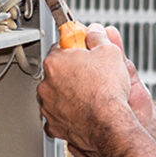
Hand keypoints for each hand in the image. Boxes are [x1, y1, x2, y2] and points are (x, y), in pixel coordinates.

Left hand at [61, 26, 152, 156]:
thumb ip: (98, 37)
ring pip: (56, 94)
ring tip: (89, 95)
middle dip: (71, 72)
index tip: (83, 53)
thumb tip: (95, 31)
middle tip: (90, 75)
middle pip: (57, 72)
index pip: (59, 47)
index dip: (75, 49)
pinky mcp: (54, 124)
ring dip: (69, 93)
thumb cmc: (108, 91)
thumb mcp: (110, 51)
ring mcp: (48, 106)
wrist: (109, 125)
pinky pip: (58, 115)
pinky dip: (68, 114)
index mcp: (55, 62)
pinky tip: (82, 111)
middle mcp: (46, 84)